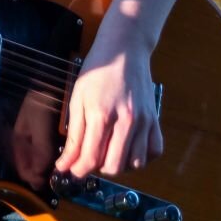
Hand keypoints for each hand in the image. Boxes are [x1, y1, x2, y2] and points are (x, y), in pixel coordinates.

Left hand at [54, 21, 162, 178]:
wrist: (124, 49)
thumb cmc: (97, 71)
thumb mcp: (77, 98)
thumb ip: (74, 135)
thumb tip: (64, 164)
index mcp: (101, 114)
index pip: (90, 157)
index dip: (77, 170)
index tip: (70, 170)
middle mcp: (126, 120)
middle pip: (114, 166)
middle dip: (97, 168)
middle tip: (89, 157)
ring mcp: (144, 121)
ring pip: (135, 163)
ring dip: (119, 163)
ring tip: (108, 150)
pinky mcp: (155, 119)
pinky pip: (154, 151)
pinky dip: (142, 156)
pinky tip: (128, 147)